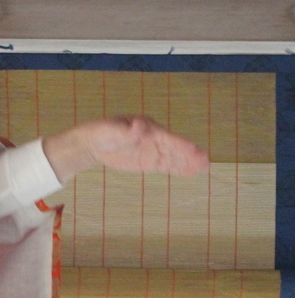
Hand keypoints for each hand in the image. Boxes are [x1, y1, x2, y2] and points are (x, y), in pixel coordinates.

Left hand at [43, 116, 208, 183]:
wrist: (92, 142)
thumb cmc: (101, 133)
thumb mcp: (110, 130)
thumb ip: (126, 132)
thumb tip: (140, 126)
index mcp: (147, 127)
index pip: (165, 137)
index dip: (178, 144)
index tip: (192, 149)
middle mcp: (153, 137)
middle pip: (173, 147)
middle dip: (189, 154)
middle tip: (206, 161)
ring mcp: (152, 149)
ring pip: (172, 157)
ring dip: (187, 162)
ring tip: (205, 168)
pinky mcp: (148, 160)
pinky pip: (165, 165)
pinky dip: (177, 168)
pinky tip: (190, 172)